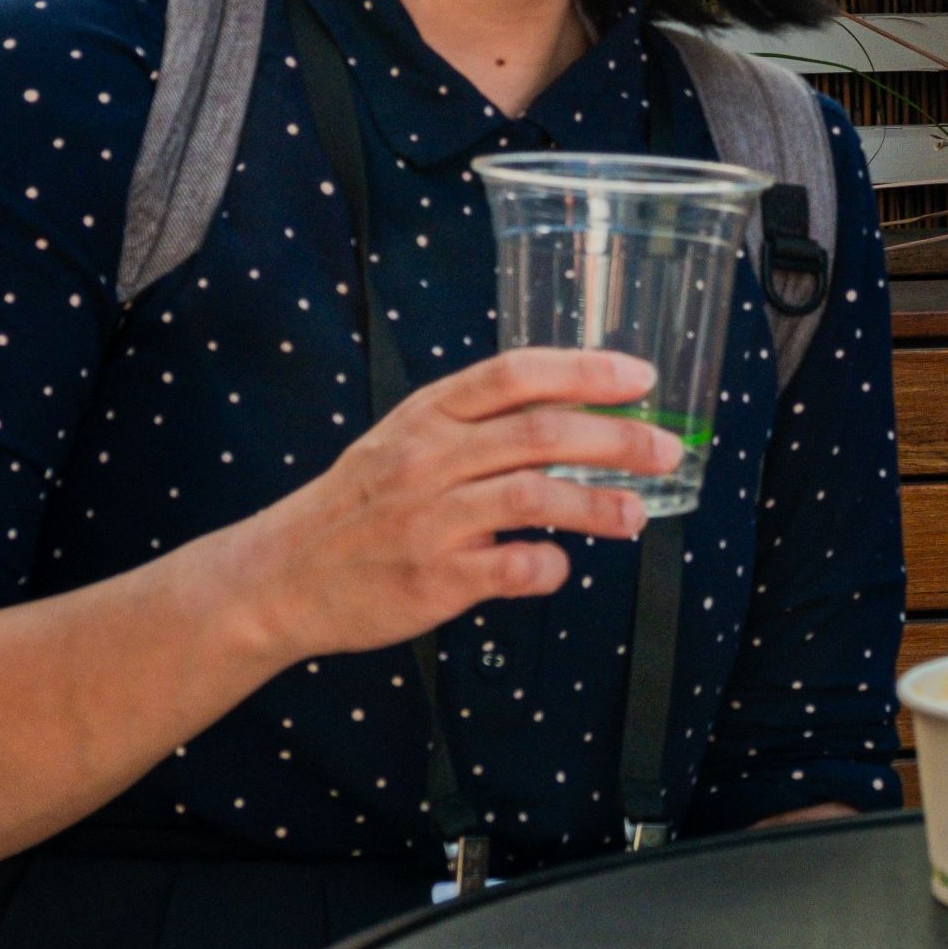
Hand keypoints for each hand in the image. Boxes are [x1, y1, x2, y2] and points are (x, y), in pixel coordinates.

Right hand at [216, 347, 676, 668]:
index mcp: (427, 415)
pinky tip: (559, 565)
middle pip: (540, 432)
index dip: (584, 370)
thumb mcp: (404, 439)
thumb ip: (476, 424)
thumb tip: (567, 412)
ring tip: (636, 514)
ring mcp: (431, 519)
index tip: (640, 378)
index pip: (515, 373)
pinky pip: (513, 565)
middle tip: (666, 449)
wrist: (281, 576)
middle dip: (617, 439)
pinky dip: (550, 565)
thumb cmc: (356, 505)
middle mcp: (430, 458)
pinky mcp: (434, 578)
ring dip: (599, 504)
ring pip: (535, 496)